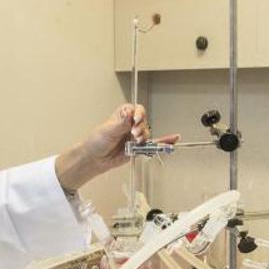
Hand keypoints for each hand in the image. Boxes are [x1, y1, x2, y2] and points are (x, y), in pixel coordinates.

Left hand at [53, 104, 180, 191]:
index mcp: (122, 115)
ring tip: (137, 141)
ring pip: (147, 134)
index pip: (136, 109)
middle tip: (134, 134)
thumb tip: (129, 112)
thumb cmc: (96, 142)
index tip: (135, 120)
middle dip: (141, 128)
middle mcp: (130, 124)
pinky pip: (153, 144)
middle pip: (144, 122)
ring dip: (144, 137)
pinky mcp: (138, 147)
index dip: (138, 114)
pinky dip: (163, 142)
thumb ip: (120, 123)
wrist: (94, 159)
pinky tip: (174, 139)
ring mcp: (135, 136)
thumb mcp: (107, 130)